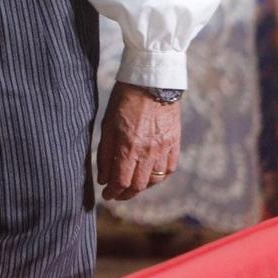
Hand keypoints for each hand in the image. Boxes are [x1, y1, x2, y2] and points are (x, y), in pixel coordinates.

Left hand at [98, 82, 181, 200]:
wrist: (152, 82)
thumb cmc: (124, 101)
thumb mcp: (107, 124)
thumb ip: (105, 153)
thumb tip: (103, 178)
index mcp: (127, 146)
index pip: (120, 181)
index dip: (113, 192)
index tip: (106, 195)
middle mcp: (147, 151)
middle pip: (138, 185)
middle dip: (125, 194)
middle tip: (117, 195)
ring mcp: (163, 149)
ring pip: (154, 180)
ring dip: (141, 187)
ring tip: (132, 186)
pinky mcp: (175, 143)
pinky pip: (169, 169)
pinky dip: (159, 177)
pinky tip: (151, 176)